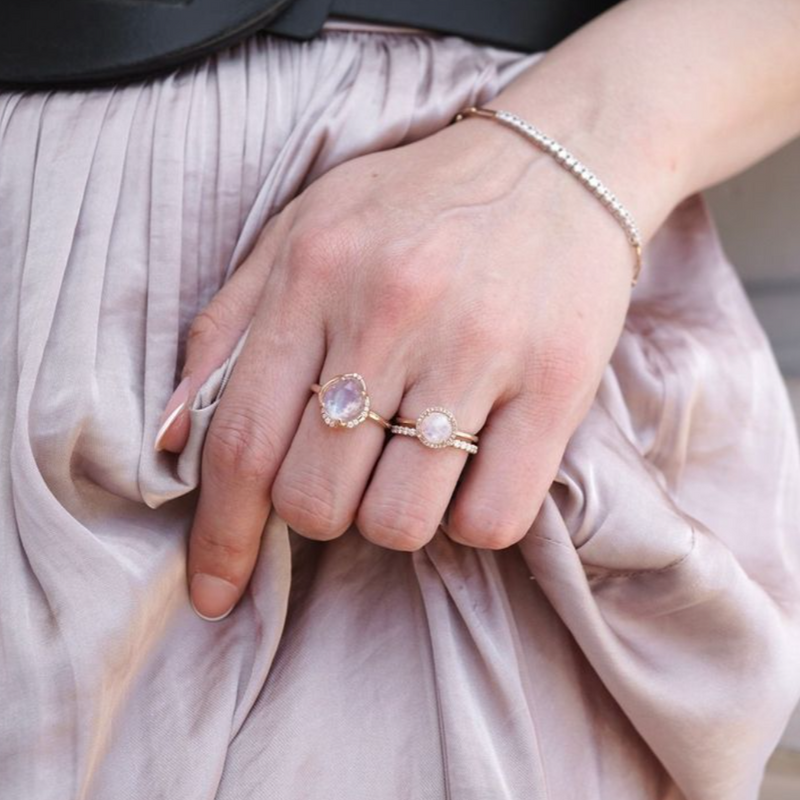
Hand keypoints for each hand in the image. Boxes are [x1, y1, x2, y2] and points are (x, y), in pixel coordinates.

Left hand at [155, 114, 634, 620]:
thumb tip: (172, 440)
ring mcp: (479, 347)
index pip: (242, 441)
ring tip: (417, 459)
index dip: (221, 536)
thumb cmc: (419, 206)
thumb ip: (227, 329)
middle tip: (354, 468)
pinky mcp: (558, 382)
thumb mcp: (306, 232)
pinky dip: (471, 518)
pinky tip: (474, 469)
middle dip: (322, 511)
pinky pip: (492, 517)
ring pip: (401, 521)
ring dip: (396, 515)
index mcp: (316, 273)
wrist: (561, 161)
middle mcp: (391, 310)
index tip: (215, 594)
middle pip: (316, 498)